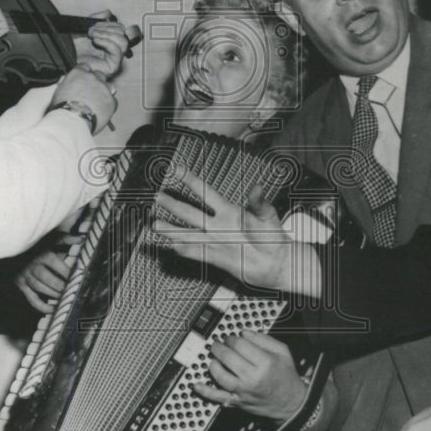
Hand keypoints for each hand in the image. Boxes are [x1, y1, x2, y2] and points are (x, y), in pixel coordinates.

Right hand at [14, 236, 80, 312]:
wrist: (13, 245)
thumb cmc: (36, 243)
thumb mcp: (51, 238)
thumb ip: (65, 239)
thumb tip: (80, 239)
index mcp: (43, 255)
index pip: (59, 267)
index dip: (69, 274)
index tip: (78, 278)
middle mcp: (33, 266)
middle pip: (50, 280)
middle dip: (62, 287)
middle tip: (72, 291)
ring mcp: (25, 276)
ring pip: (41, 289)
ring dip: (54, 294)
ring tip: (65, 297)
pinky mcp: (20, 284)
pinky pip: (32, 299)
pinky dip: (42, 307)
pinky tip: (53, 309)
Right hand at [49, 66, 116, 132]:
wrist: (72, 121)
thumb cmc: (61, 109)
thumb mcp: (58, 92)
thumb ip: (66, 84)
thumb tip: (67, 83)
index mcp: (78, 73)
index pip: (85, 67)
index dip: (85, 74)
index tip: (85, 81)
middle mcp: (92, 78)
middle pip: (99, 75)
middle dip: (97, 82)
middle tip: (92, 94)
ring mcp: (103, 88)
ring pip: (109, 86)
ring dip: (105, 93)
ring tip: (97, 104)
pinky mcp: (111, 101)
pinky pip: (113, 101)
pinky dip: (108, 106)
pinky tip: (101, 112)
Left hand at [73, 10, 140, 78]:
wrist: (67, 61)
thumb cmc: (75, 48)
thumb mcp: (85, 27)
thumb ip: (96, 19)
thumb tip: (108, 13)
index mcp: (110, 39)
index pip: (119, 27)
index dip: (108, 22)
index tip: (93, 23)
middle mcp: (115, 48)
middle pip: (123, 32)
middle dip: (106, 28)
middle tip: (91, 31)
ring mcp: (115, 58)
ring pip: (123, 41)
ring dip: (107, 34)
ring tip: (93, 36)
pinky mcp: (113, 66)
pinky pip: (117, 51)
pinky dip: (106, 42)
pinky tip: (96, 41)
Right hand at [152, 168, 321, 297]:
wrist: (276, 262)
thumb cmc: (273, 235)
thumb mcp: (267, 216)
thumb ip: (259, 203)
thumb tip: (256, 188)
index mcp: (230, 211)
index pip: (205, 193)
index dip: (190, 181)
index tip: (175, 168)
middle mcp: (218, 225)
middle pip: (191, 213)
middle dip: (173, 205)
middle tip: (157, 197)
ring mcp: (216, 241)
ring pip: (189, 234)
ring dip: (172, 230)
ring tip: (154, 224)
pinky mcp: (217, 258)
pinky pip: (197, 253)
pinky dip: (185, 250)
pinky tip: (172, 246)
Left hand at [193, 332, 306, 419]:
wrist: (291, 403)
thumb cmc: (286, 376)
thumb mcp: (282, 351)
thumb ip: (263, 339)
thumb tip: (244, 333)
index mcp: (265, 363)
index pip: (240, 345)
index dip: (231, 338)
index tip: (231, 338)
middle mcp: (253, 378)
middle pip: (228, 358)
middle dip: (220, 347)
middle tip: (218, 344)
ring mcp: (243, 391)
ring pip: (220, 376)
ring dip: (213, 364)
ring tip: (214, 359)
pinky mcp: (237, 402)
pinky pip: (218, 397)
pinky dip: (206, 391)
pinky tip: (197, 385)